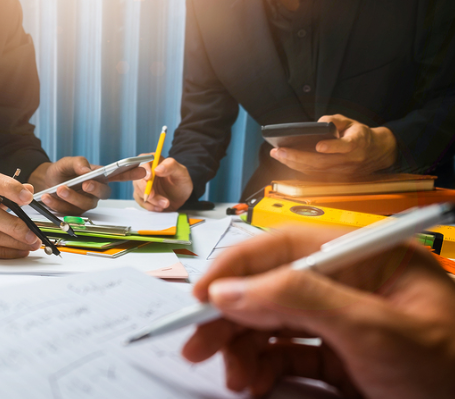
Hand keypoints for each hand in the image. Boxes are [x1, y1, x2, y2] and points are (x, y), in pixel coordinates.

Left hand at [30, 157, 144, 214]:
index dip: (131, 174)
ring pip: (84, 204)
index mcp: (100, 177)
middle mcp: (96, 192)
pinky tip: (47, 196)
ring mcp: (85, 203)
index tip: (142, 170)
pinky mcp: (73, 213)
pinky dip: (56, 203)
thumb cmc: (61, 171)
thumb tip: (86, 169)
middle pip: (103, 194)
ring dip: (71, 197)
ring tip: (59, 188)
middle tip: (85, 183)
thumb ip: (78, 163)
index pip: (119, 176)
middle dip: (95, 189)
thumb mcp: (67, 162)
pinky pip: (67, 210)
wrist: (44, 182)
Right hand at [132, 156, 192, 211]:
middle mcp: (145, 172)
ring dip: (151, 200)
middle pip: (137, 177)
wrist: (181, 196)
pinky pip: (141, 201)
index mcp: (154, 161)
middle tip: (153, 195)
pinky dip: (149, 206)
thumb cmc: (181, 181)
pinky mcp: (142, 195)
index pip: (143, 160)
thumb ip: (171, 166)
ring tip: (165, 203)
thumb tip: (157, 169)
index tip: (149, 178)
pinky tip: (159, 207)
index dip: (144, 169)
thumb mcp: (181, 172)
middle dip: (144, 188)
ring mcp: (142, 184)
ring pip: (139, 191)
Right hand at [182, 226, 454, 397]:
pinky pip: (286, 355)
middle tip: (197, 344)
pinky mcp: (339, 360)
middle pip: (272, 286)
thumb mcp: (374, 331)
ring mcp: (344, 324)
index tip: (200, 295)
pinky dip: (262, 368)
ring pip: (273, 323)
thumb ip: (299, 300)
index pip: (288, 245)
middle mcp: (353, 285)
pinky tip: (253, 383)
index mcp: (369, 258)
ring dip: (243, 348)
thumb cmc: (448, 373)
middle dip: (232, 316)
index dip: (239, 266)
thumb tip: (228, 290)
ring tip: (235, 378)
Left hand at [270, 114, 397, 177]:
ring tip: (277, 155)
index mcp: (357, 144)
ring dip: (294, 163)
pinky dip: (298, 168)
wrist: (376, 152)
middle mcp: (349, 160)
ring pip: (315, 170)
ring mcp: (342, 172)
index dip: (333, 147)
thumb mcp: (351, 122)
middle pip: (322, 162)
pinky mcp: (336, 178)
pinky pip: (314, 174)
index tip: (319, 146)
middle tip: (279, 151)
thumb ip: (335, 120)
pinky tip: (285, 160)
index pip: (346, 146)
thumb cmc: (359, 134)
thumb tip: (317, 124)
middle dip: (298, 157)